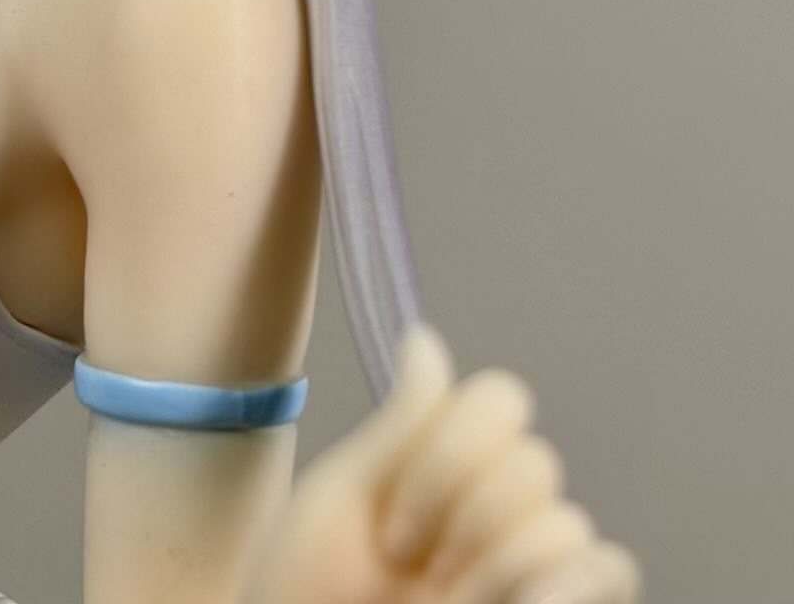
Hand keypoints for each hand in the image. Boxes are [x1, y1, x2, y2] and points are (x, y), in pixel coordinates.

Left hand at [247, 328, 638, 603]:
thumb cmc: (306, 587)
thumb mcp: (344, 499)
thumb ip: (402, 426)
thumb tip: (424, 339)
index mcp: (442, 468)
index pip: (499, 401)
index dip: (448, 450)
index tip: (386, 520)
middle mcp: (493, 510)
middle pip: (532, 460)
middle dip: (456, 514)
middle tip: (403, 566)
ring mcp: (528, 565)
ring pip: (563, 520)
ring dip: (490, 565)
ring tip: (441, 602)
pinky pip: (610, 567)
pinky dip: (573, 581)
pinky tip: (529, 602)